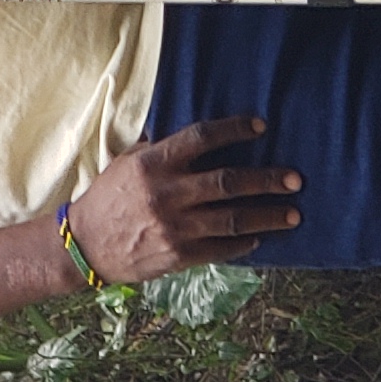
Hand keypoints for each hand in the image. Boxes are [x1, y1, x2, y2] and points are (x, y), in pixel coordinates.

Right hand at [61, 114, 302, 283]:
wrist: (85, 245)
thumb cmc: (107, 197)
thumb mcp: (126, 161)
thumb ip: (158, 147)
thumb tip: (192, 132)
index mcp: (154, 163)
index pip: (202, 138)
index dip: (234, 129)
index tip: (260, 126)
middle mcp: (167, 193)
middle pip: (228, 181)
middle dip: (267, 180)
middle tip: (295, 178)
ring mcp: (174, 227)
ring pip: (233, 219)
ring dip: (268, 216)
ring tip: (293, 213)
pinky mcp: (178, 255)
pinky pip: (221, 248)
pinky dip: (244, 243)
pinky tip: (259, 238)